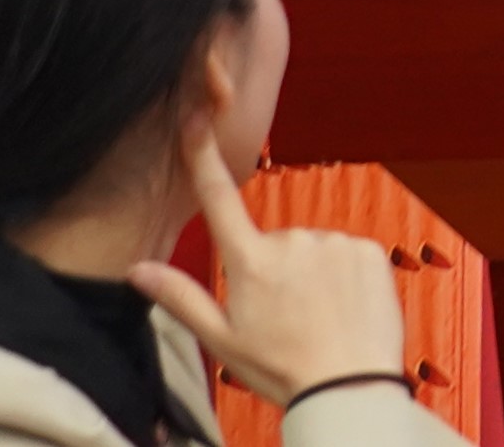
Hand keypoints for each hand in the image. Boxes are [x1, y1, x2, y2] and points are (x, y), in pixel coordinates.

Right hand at [134, 135, 406, 411]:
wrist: (348, 385)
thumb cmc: (282, 367)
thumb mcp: (221, 339)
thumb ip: (180, 297)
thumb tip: (136, 270)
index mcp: (250, 262)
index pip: (218, 199)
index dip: (203, 156)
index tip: (196, 118)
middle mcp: (291, 241)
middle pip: (271, 243)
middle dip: (273, 270)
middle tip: (284, 315)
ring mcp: (332, 242)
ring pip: (310, 250)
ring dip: (310, 274)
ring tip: (316, 316)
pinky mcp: (367, 249)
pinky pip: (345, 254)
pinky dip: (342, 275)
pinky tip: (341, 306)